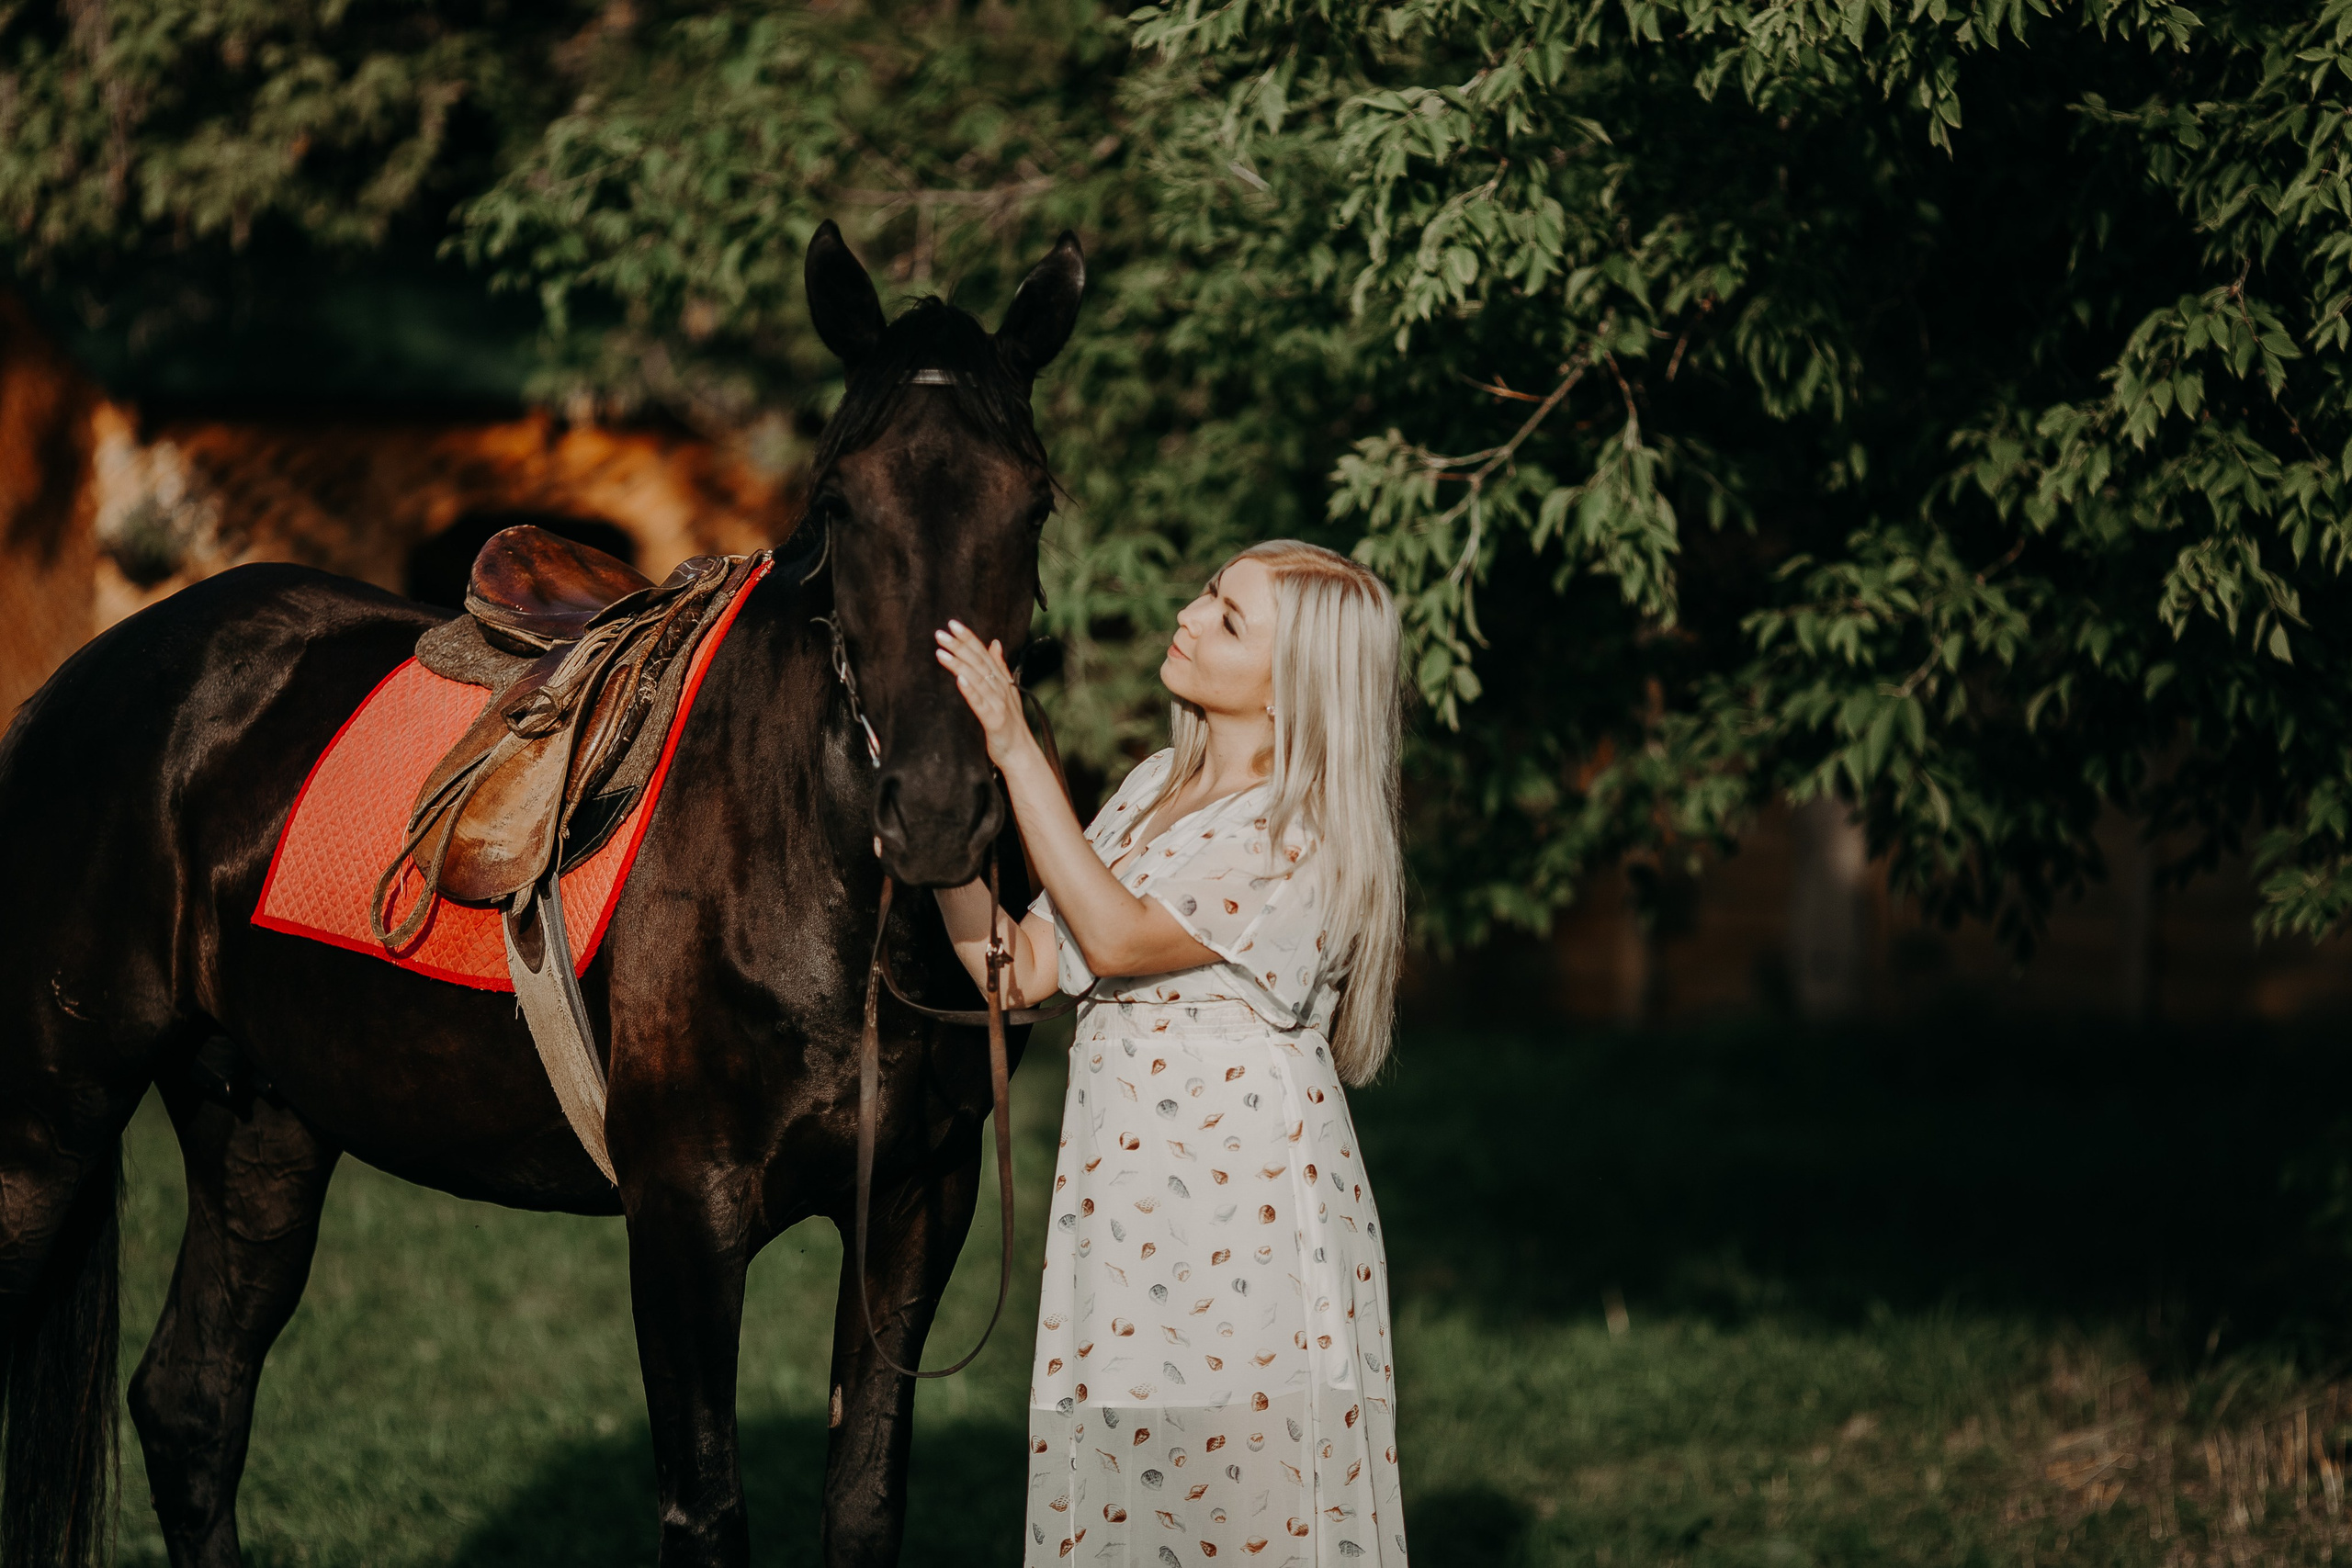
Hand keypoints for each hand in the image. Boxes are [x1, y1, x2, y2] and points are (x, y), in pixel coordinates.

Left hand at [935, 621, 1034, 769]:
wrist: (1021, 753)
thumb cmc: (1010, 723)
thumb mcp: (1006, 691)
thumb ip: (999, 666)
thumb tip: (994, 643)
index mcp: (1002, 680)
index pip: (984, 653)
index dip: (969, 638)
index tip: (952, 624)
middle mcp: (1001, 688)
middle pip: (979, 662)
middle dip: (959, 646)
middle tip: (941, 633)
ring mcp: (999, 704)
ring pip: (977, 679)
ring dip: (959, 664)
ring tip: (942, 652)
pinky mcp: (995, 721)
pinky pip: (980, 704)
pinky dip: (970, 691)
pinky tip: (959, 680)